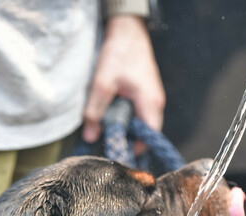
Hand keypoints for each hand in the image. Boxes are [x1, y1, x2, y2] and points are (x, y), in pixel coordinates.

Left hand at [83, 15, 165, 151]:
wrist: (128, 31)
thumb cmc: (119, 54)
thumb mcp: (102, 83)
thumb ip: (95, 111)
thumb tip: (90, 137)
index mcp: (150, 103)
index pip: (149, 138)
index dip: (134, 149)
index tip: (116, 154)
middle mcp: (156, 103)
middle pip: (146, 133)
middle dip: (128, 140)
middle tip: (108, 144)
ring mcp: (153, 99)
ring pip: (143, 124)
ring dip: (127, 129)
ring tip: (108, 130)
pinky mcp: (147, 94)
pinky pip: (140, 114)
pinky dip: (128, 119)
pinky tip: (113, 116)